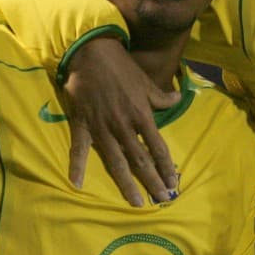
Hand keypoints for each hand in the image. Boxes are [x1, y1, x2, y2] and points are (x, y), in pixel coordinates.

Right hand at [62, 37, 180, 205]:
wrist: (90, 52)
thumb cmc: (121, 66)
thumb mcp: (145, 81)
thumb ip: (161, 96)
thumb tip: (178, 99)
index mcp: (140, 115)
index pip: (157, 147)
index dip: (166, 166)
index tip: (173, 182)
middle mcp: (123, 125)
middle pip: (140, 160)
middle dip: (152, 181)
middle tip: (161, 200)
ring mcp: (101, 127)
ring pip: (116, 161)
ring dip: (126, 183)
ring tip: (135, 202)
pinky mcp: (82, 124)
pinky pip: (79, 149)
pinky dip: (77, 166)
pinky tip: (76, 185)